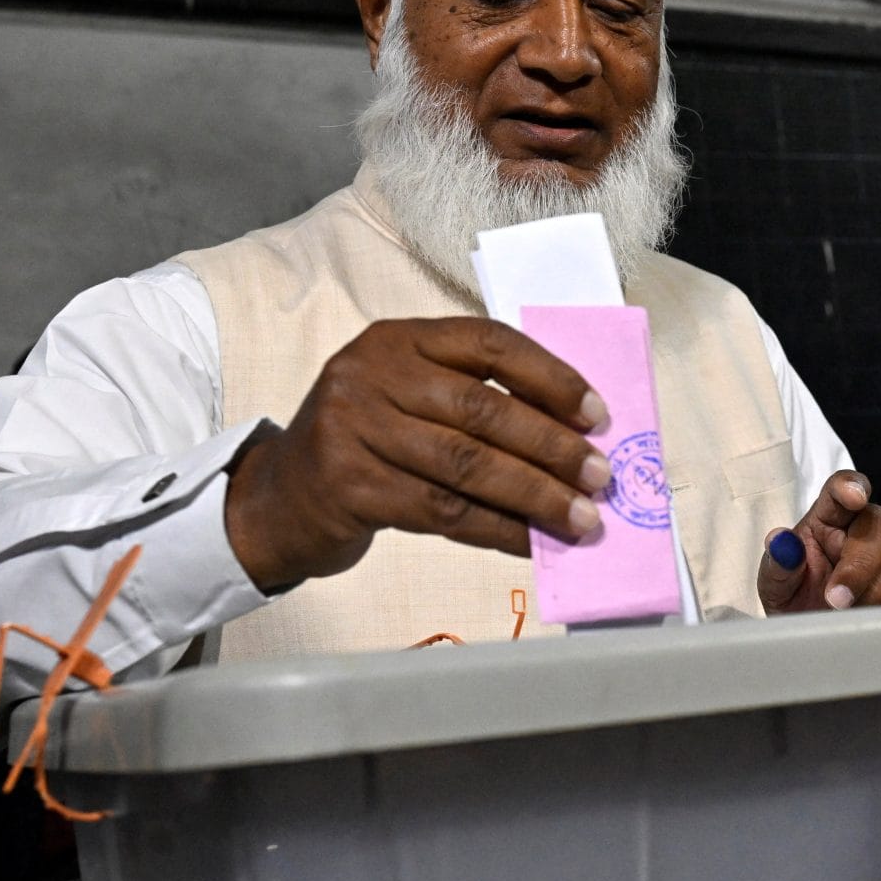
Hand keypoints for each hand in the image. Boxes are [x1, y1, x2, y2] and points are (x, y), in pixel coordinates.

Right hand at [224, 318, 611, 591]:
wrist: (281, 499)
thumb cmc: (367, 445)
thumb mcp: (409, 398)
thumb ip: (474, 400)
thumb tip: (574, 436)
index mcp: (398, 338)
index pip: (490, 343)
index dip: (551, 378)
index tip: (597, 415)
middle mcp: (371, 374)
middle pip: (483, 409)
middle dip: (552, 446)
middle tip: (599, 476)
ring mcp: (354, 429)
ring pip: (467, 465)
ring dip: (535, 496)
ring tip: (580, 519)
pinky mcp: (351, 487)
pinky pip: (445, 512)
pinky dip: (499, 529)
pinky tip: (533, 542)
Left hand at [757, 471, 880, 612]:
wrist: (815, 636)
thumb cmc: (795, 602)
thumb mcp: (775, 587)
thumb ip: (778, 565)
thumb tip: (781, 543)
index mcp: (827, 518)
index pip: (840, 489)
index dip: (850, 486)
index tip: (854, 497)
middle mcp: (864, 527)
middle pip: (880, 524)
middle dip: (860, 565)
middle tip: (837, 600)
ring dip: (879, 588)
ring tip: (853, 613)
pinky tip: (876, 616)